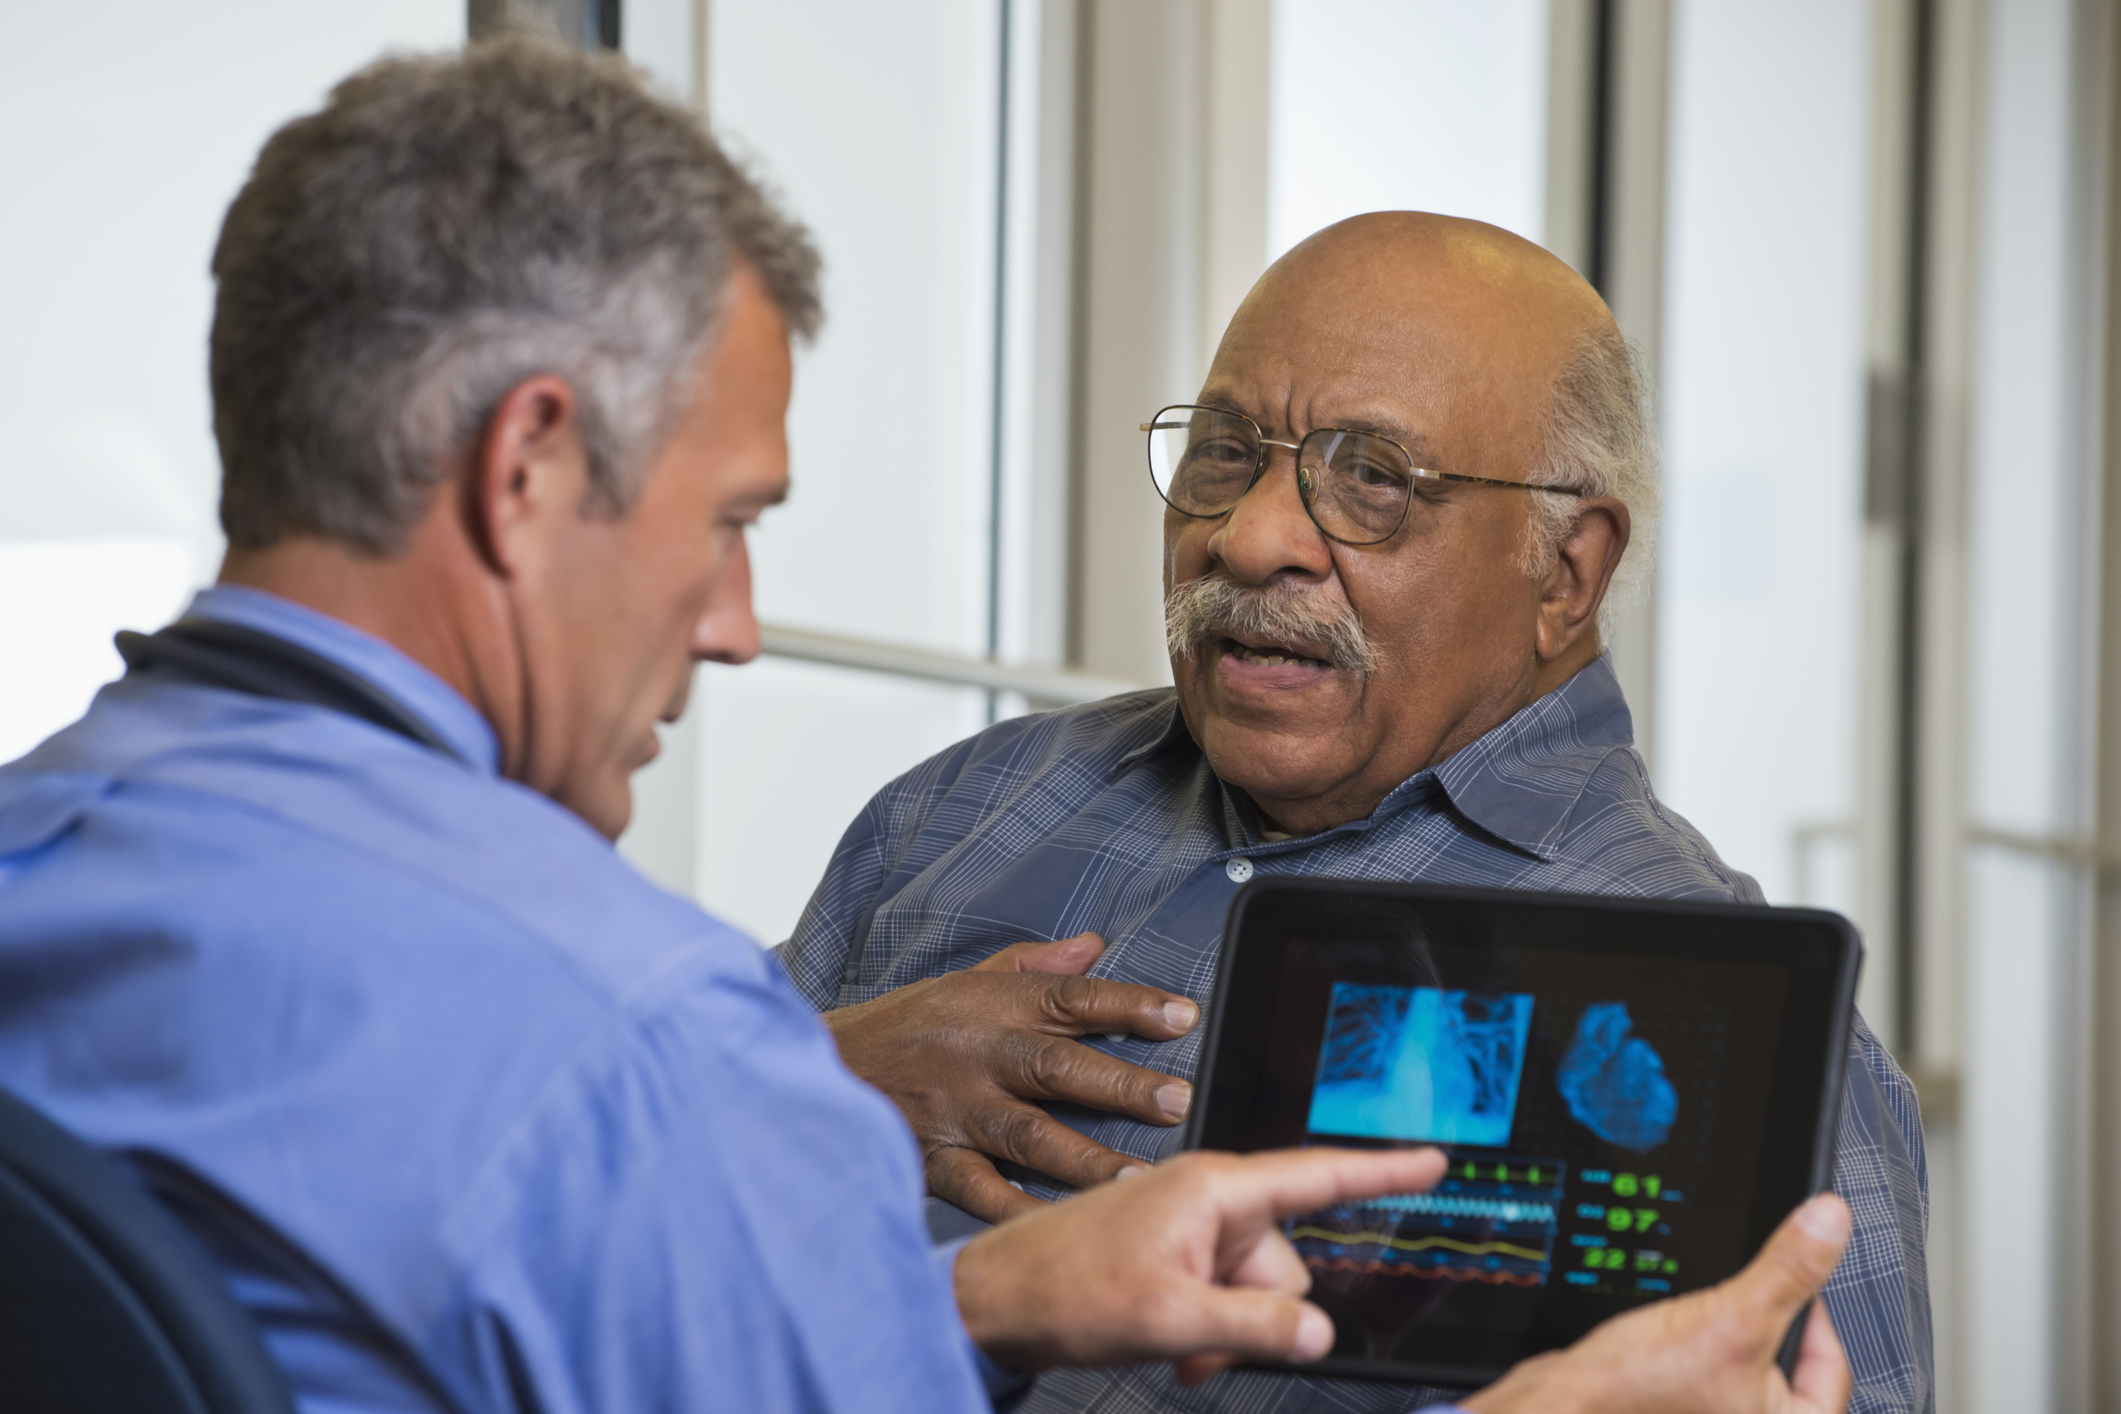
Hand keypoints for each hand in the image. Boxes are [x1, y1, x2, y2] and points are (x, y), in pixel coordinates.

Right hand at [822, 933, 1200, 1221]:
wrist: (821, 1065)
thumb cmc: (904, 1026)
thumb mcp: (967, 981)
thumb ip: (1034, 965)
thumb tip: (1096, 944)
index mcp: (992, 1005)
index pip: (1071, 999)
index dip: (1129, 1005)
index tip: (1183, 1016)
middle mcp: (977, 1054)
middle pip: (1057, 1065)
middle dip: (1120, 1084)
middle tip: (1177, 1100)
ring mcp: (955, 1110)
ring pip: (1028, 1133)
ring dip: (1086, 1158)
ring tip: (1137, 1179)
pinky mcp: (932, 1158)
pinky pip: (982, 1190)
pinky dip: (1021, 1212)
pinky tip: (1064, 1228)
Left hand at [952, 1145, 1447, 1384]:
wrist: (996, 1302)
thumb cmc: (1064, 1289)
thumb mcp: (1169, 1317)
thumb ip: (1254, 1325)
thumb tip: (1316, 1332)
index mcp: (1211, 1189)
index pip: (1315, 1176)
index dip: (1380, 1171)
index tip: (1432, 1158)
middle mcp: (1207, 1198)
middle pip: (1287, 1260)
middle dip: (1259, 1312)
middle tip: (1201, 1344)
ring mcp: (1189, 1226)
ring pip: (1258, 1287)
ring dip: (1230, 1328)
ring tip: (1177, 1346)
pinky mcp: (1174, 1254)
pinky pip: (1225, 1294)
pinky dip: (1212, 1326)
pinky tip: (1177, 1345)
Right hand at [1462, 1193, 1853, 1413]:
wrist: (1565, 1404)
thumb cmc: (1637, 1394)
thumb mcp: (1731, 1320)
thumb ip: (1787, 1271)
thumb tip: (1829, 1222)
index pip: (1831, 1365)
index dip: (1808, 1310)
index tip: (1787, 1277)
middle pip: (1785, 1367)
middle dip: (1757, 1327)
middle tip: (1729, 1306)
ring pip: (1739, 1369)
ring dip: (1721, 1338)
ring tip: (1690, 1326)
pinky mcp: (1681, 1410)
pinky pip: (1704, 1374)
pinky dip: (1692, 1352)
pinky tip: (1667, 1341)